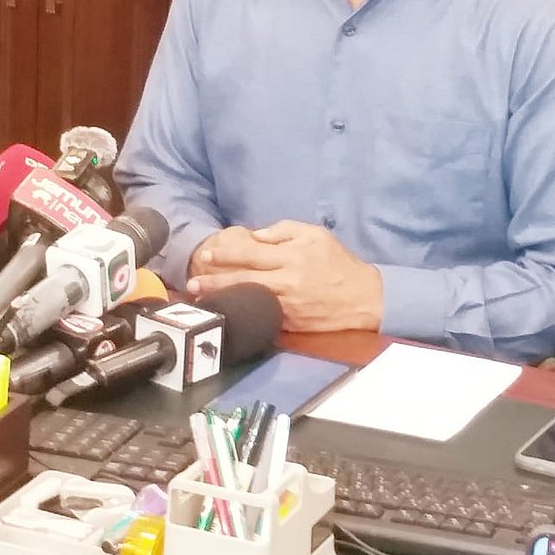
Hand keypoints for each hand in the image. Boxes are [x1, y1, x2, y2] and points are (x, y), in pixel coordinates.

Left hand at [186, 220, 382, 333]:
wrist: (363, 298)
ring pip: (248, 300)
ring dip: (223, 299)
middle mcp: (286, 281)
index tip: (207, 254)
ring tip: (200, 298)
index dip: (225, 253)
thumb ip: (283, 231)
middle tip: (192, 280)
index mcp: (292, 255)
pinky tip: (229, 313)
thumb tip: (255, 236)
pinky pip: (261, 316)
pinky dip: (243, 313)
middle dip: (214, 279)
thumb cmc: (336, 262)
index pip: (250, 253)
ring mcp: (287, 305)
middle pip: (243, 278)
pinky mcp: (290, 323)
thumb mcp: (315, 234)